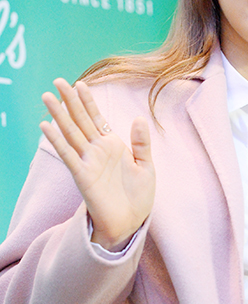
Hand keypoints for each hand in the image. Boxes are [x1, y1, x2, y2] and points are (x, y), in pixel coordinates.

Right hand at [40, 78, 154, 249]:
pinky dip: (57, 140)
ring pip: (71, 133)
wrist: (131, 222)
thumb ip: (141, 144)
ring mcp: (88, 162)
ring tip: (47, 97)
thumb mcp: (146, 166)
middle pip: (80, 120)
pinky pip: (68, 155)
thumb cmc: (138, 196)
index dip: (88, 101)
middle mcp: (97, 151)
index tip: (80, 83)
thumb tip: (139, 118)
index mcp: (113, 146)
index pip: (97, 118)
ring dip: (58, 115)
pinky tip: (46, 126)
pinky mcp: (83, 176)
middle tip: (57, 80)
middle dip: (70, 101)